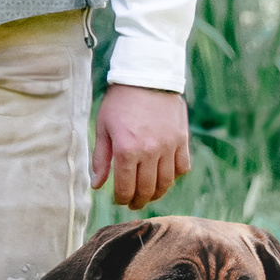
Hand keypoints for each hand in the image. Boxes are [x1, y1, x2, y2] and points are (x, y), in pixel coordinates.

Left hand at [92, 82, 190, 210]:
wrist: (147, 75)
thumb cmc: (120, 101)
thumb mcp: (103, 126)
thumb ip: (101, 158)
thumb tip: (97, 185)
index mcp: (126, 150)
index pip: (125, 188)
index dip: (121, 199)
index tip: (119, 201)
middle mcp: (149, 152)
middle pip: (146, 189)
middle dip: (138, 201)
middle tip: (134, 203)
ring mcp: (168, 147)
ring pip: (166, 183)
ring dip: (157, 193)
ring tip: (149, 194)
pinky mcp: (182, 140)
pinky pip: (183, 168)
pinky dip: (175, 176)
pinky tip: (166, 175)